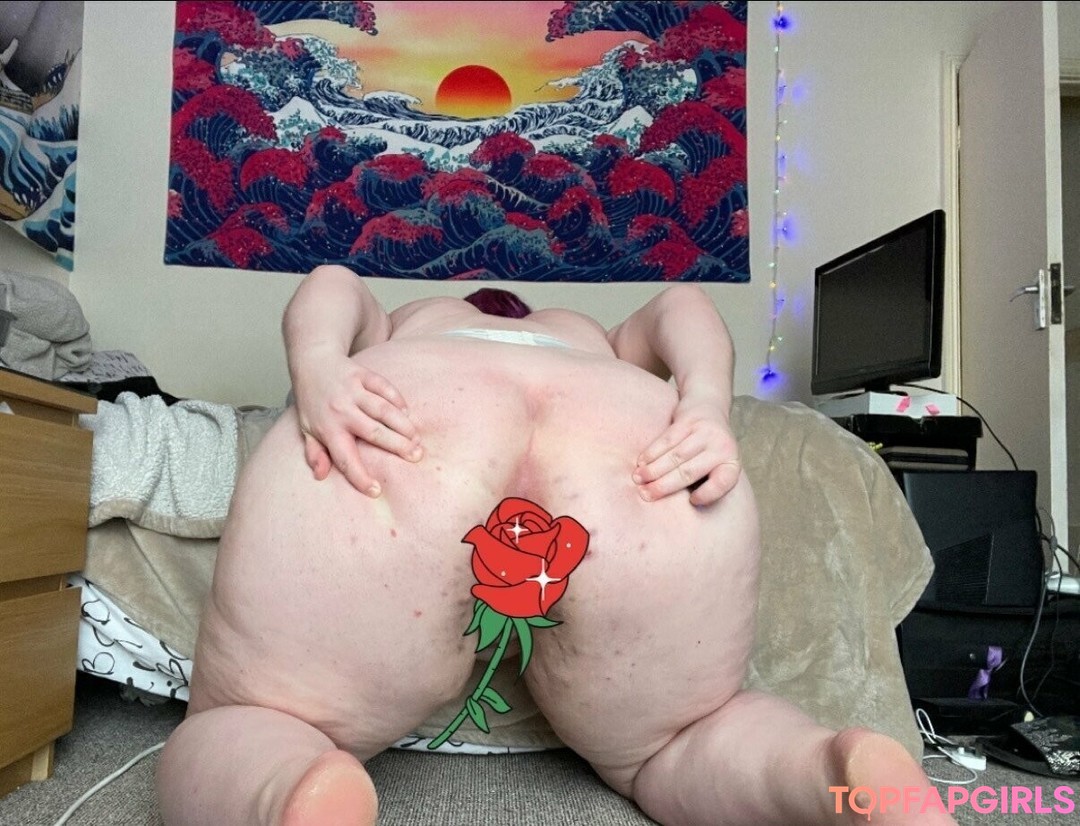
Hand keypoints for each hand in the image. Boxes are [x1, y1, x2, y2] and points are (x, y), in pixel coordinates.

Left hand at [294, 352, 421, 495]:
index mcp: (327, 429)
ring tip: (417, 439)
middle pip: (374, 432)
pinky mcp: (363, 375)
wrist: (312, 362)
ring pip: (383, 410)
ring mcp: (353, 391)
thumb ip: (315, 453)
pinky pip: (385, 388)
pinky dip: (398, 400)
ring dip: (403, 425)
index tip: (375, 490)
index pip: (345, 458)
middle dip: (397, 446)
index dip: (360, 476)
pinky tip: (407, 414)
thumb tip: (320, 475)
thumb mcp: (306, 429)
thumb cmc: (312, 401)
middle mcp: (341, 410)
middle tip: (416, 457)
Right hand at [632, 392, 739, 506]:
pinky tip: (641, 462)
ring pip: (675, 456)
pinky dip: (652, 452)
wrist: (709, 404)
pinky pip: (667, 439)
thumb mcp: (717, 462)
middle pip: (689, 471)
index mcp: (731, 463)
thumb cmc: (709, 445)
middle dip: (664, 485)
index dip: (708, 494)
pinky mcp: (688, 420)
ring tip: (638, 479)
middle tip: (646, 495)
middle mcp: (721, 446)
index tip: (692, 501)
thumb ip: (705, 480)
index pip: (722, 482)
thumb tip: (681, 505)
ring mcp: (704, 431)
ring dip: (653, 469)